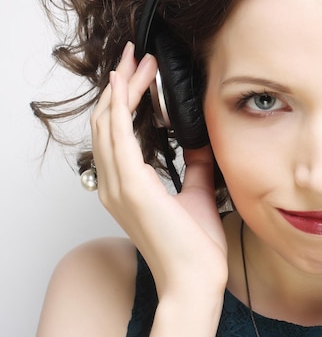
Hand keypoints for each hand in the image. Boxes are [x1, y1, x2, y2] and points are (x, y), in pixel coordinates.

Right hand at [90, 42, 226, 296]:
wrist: (196, 279)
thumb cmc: (194, 246)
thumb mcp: (197, 192)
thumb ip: (194, 166)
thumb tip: (200, 142)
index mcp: (126, 187)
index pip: (117, 133)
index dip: (124, 100)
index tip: (141, 74)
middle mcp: (114, 184)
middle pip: (107, 121)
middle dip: (122, 85)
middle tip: (137, 56)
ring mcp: (119, 186)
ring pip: (108, 122)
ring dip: (122, 87)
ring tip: (136, 59)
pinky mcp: (133, 186)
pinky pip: (119, 136)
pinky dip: (120, 106)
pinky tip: (127, 83)